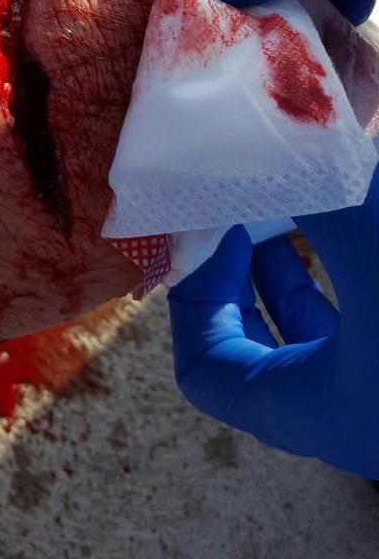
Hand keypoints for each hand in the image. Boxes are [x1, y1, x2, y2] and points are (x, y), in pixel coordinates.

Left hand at [167, 166, 378, 475]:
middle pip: (247, 352)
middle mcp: (339, 417)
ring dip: (280, 271)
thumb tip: (274, 141)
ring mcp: (367, 395)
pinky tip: (330, 224)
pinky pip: (341, 330)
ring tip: (276, 208)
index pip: (204, 372)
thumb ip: (319, 204)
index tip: (221, 233)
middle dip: (233, 276)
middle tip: (233, 213)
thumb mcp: (372, 253)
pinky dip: (327, 277)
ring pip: (300, 337)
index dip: (197, 297)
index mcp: (314, 413)